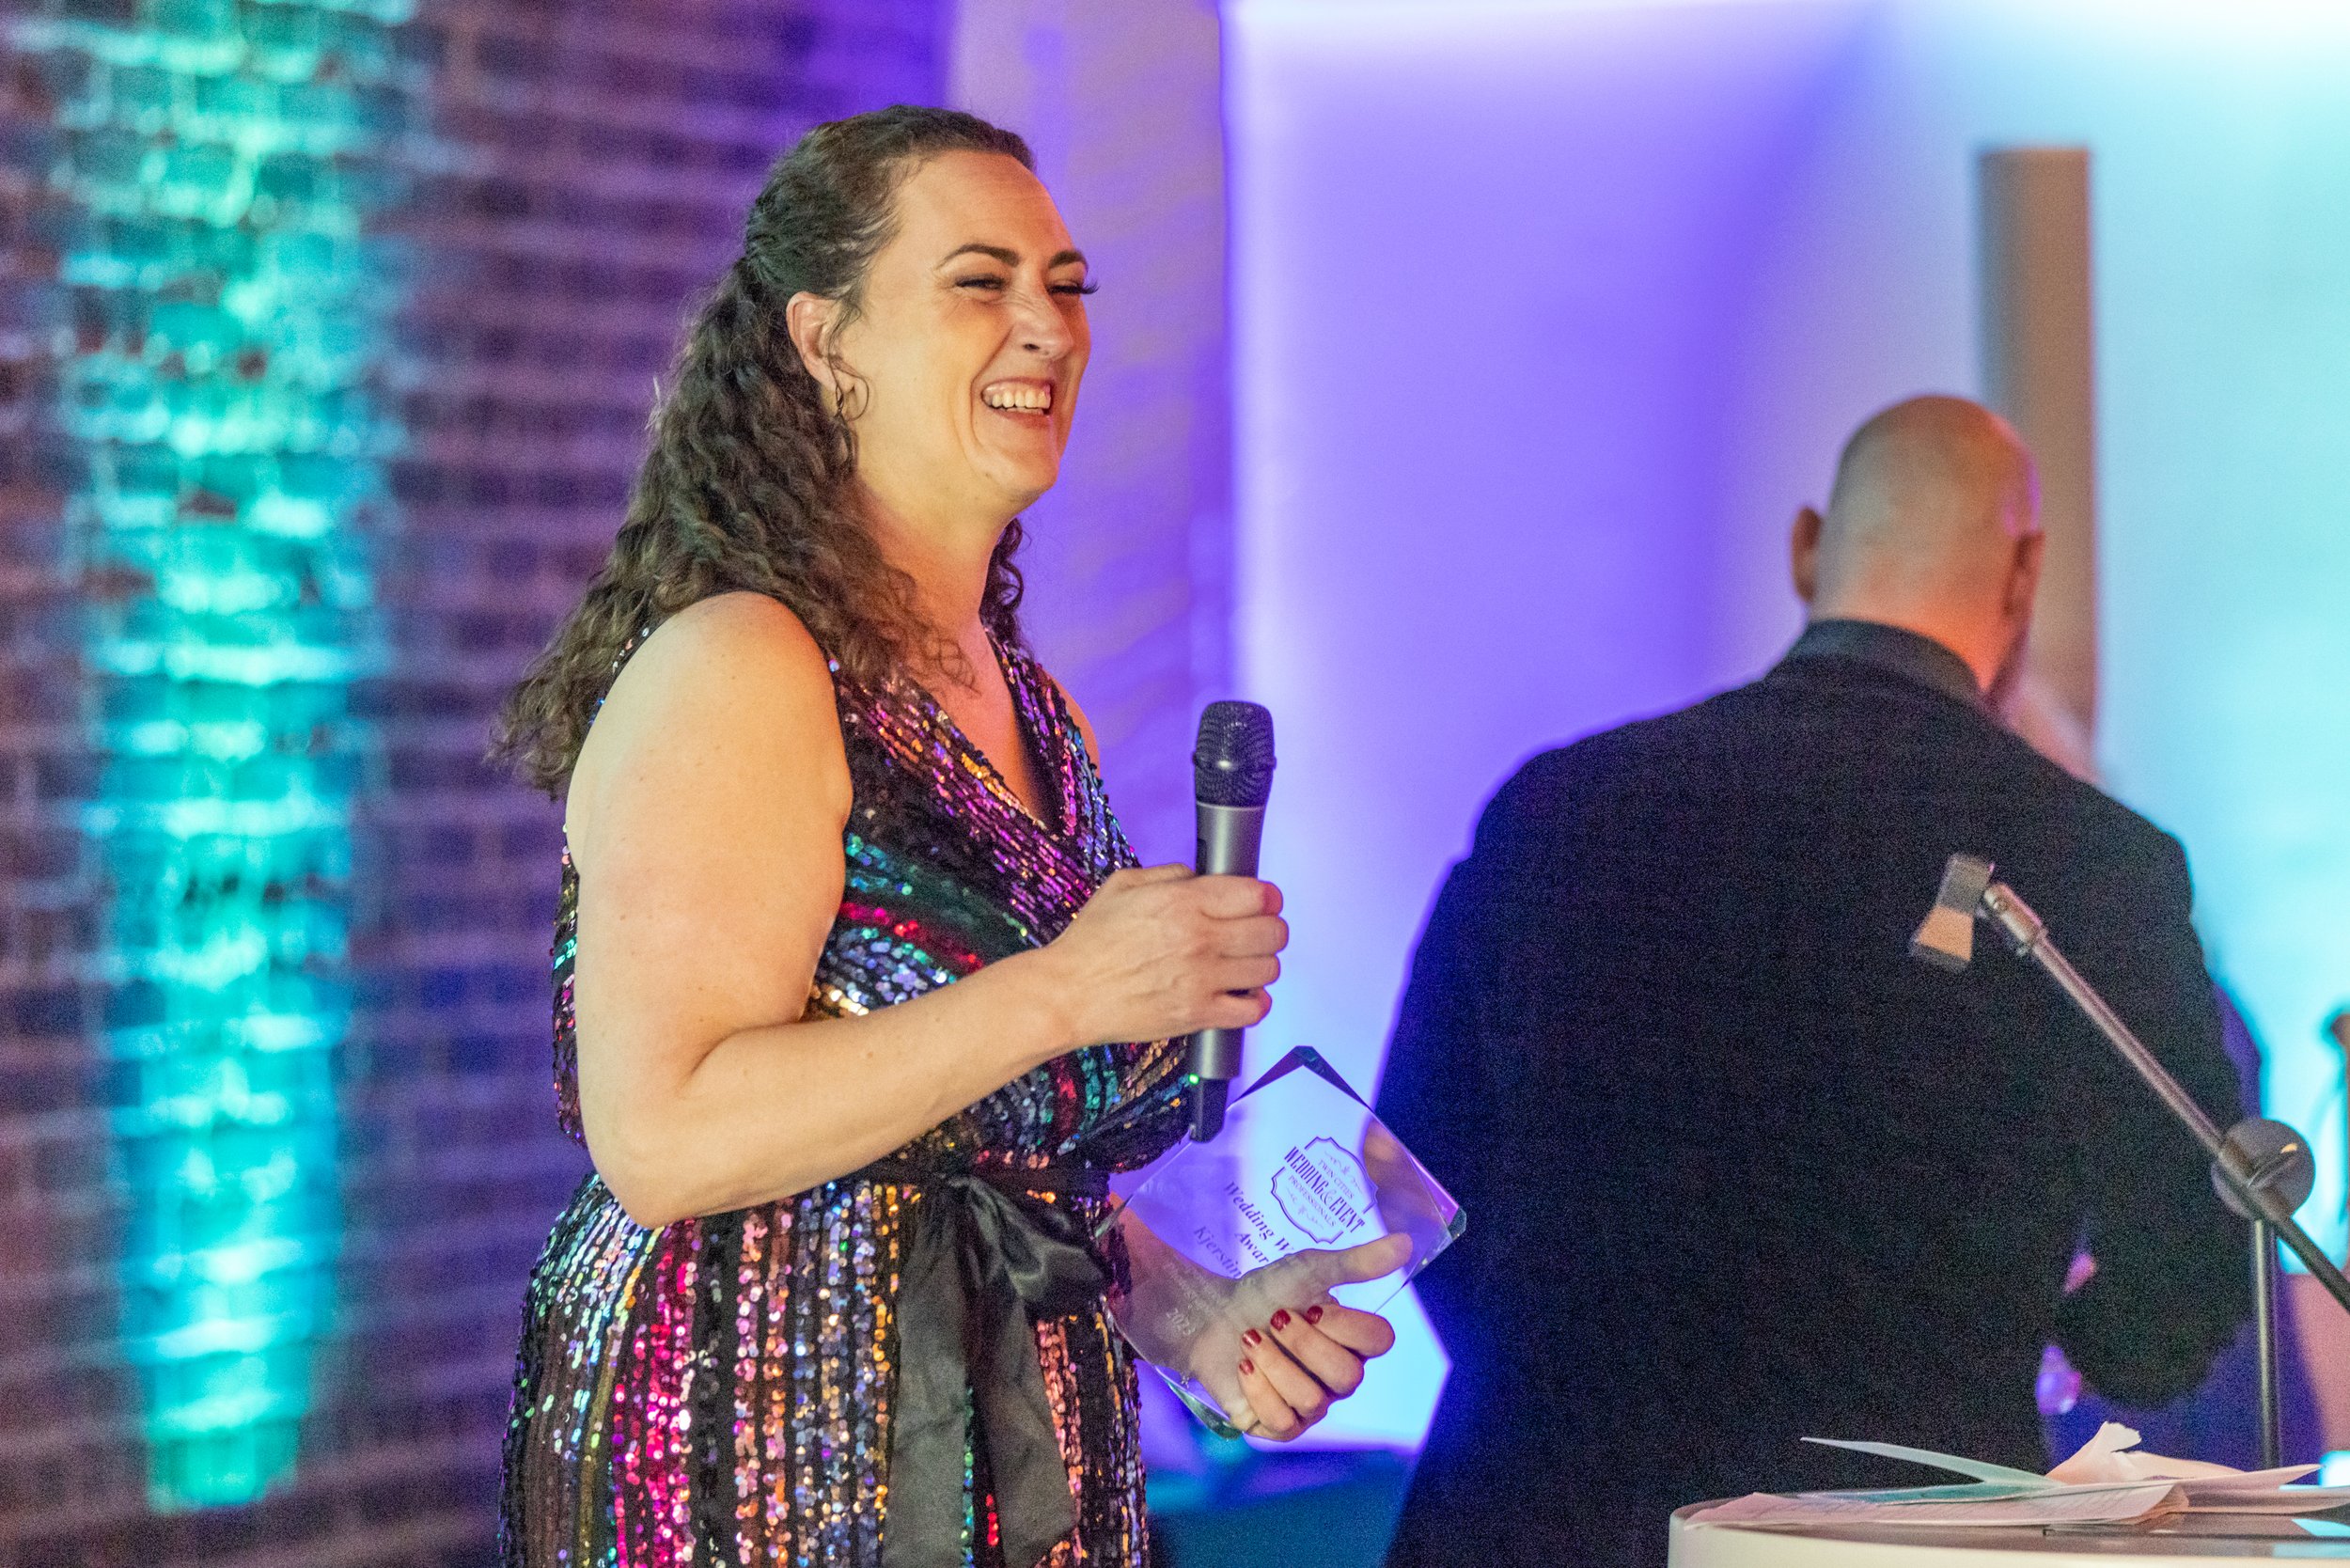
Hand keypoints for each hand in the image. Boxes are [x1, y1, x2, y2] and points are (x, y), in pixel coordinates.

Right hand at [1030, 865, 1286, 1050]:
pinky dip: (1256, 1002)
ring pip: (1268, 969)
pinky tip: (1242, 994)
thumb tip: (1201, 877)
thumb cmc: (1091, 943)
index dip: (1267, 897)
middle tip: (1257, 933)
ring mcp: (1202, 978)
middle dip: (1270, 929)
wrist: (1068, 993)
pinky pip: (1253, 1010)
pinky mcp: (1198, 1014)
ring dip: (1262, 965)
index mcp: (1183, 901)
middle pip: (1272, 932)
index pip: (1257, 894)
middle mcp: (1199, 937)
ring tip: (1244, 964)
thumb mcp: (1123, 886)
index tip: (1263, 902)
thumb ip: (1169, 874)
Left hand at [1110, 1221, 1407, 1441]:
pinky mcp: (1280, 1426)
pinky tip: (1243, 1366)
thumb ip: (1357, 1262)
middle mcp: (1339, 1377)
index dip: (1345, 1325)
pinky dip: (1258, 1389)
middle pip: (1348, 1377)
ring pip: (1313, 1402)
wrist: (1211, 1317)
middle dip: (1303, 1344)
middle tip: (1274, 1319)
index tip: (1311, 1306)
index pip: (1380, 1341)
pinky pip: (1283, 1422)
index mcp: (1353, 1340)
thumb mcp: (1309, 1269)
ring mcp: (1312, 1405)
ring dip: (1273, 1363)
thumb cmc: (1265, 1292)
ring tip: (1249, 1338)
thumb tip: (1406, 1242)